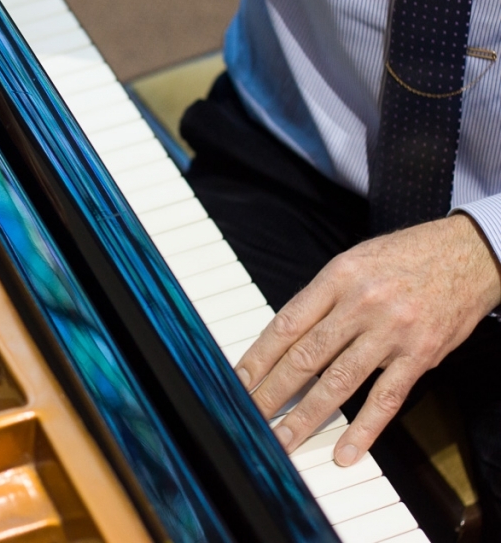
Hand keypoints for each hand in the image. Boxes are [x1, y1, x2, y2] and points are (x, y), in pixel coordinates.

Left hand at [234, 213, 500, 466]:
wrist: (468, 254)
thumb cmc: (404, 257)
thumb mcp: (354, 262)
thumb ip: (321, 299)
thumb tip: (284, 338)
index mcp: (338, 277)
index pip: (286, 324)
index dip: (258, 357)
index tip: (237, 381)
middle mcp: (362, 304)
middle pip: (305, 357)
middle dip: (272, 392)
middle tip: (249, 417)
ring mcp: (391, 332)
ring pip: (339, 382)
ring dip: (306, 417)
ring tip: (283, 440)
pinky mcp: (420, 356)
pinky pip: (386, 399)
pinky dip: (364, 429)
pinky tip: (346, 452)